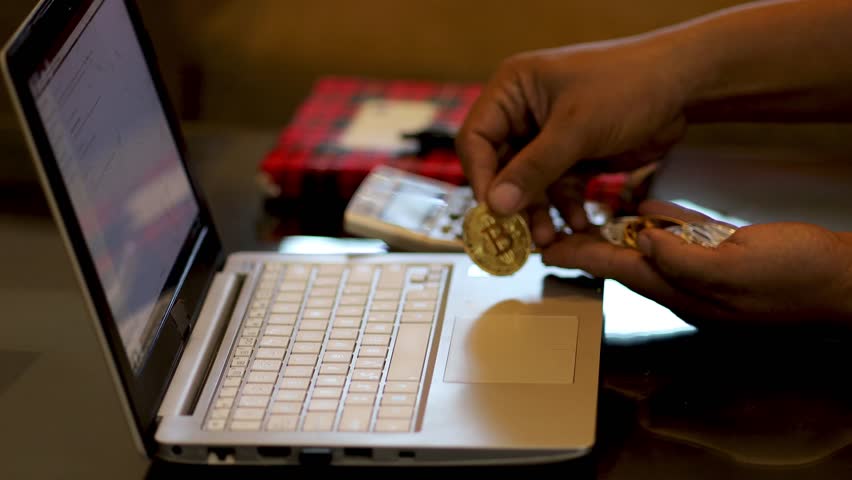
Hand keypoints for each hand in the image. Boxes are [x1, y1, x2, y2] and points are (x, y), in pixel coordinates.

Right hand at [455, 38, 689, 245]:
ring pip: (530, 185)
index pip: (476, 140)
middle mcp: (524, 114)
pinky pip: (558, 189)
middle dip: (513, 203)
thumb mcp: (576, 128)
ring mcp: (548, 137)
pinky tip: (579, 226)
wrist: (682, 85)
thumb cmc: (627, 86)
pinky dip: (566, 209)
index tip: (493, 212)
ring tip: (549, 239)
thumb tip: (495, 206)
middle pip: (501, 168)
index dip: (481, 178)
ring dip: (540, 213)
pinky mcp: (573, 156)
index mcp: (512, 92)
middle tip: (519, 236)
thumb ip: (534, 169)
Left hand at [540, 200, 851, 327]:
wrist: (843, 280)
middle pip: (623, 260)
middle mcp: (685, 281)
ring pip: (649, 248)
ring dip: (617, 236)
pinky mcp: (725, 253)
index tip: (546, 250)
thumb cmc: (797, 278)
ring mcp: (704, 269)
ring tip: (587, 220)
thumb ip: (685, 260)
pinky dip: (658, 225)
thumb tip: (643, 243)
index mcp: (681, 287)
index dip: (579, 258)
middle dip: (587, 248)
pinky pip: (681, 238)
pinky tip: (644, 213)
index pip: (615, 268)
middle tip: (556, 233)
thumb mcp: (738, 267)